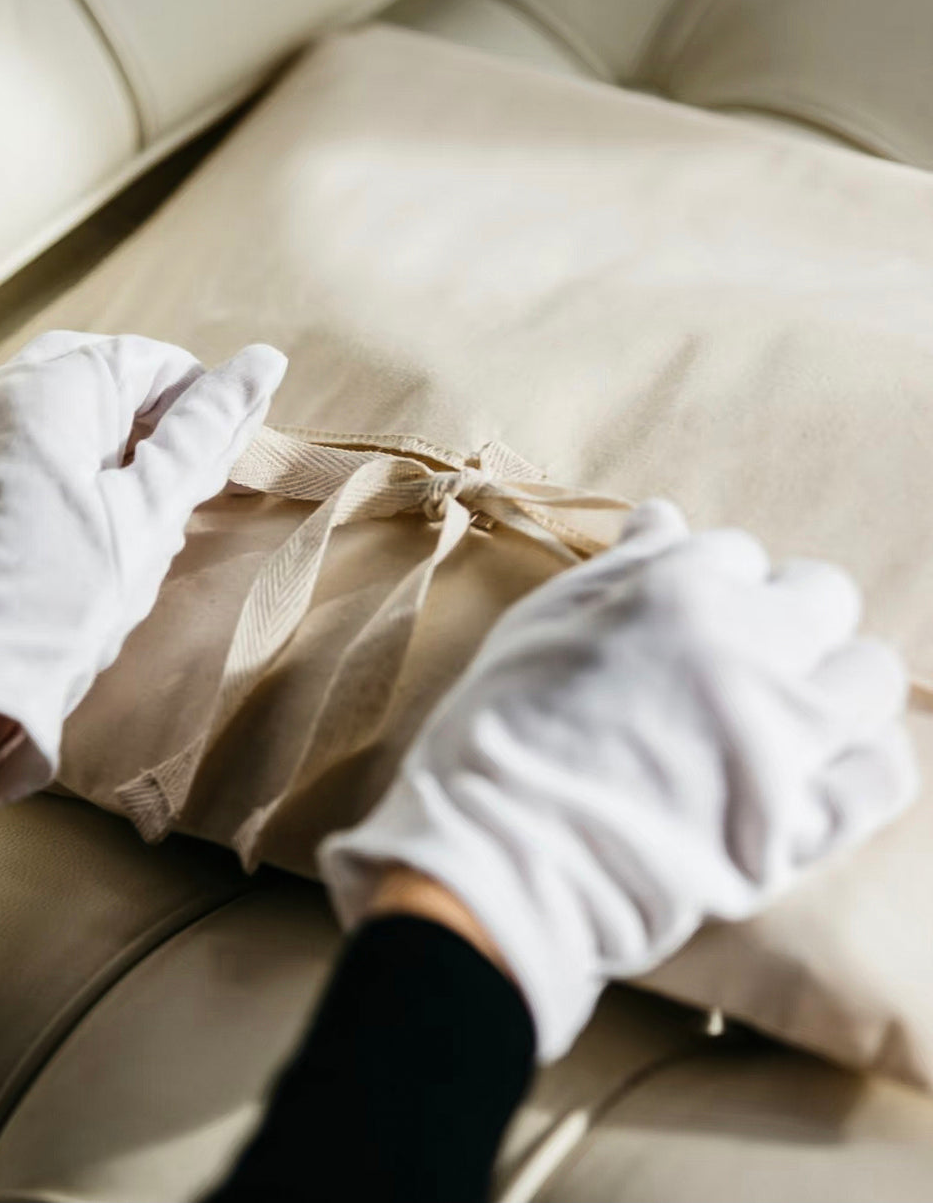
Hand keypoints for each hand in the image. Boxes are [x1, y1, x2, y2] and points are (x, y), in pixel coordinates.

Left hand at [0, 330, 285, 818]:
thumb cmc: (55, 605)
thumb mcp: (148, 515)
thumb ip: (204, 433)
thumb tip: (261, 362)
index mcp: (45, 390)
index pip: (148, 360)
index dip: (200, 404)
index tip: (221, 462)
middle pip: (98, 380)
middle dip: (150, 427)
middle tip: (179, 495)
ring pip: (56, 414)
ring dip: (107, 452)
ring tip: (131, 524)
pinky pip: (17, 447)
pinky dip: (62, 472)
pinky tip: (74, 535)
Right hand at [320, 499, 917, 1060]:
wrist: (496, 862)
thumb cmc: (498, 736)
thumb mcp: (542, 626)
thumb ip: (620, 570)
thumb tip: (667, 516)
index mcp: (678, 593)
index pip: (737, 553)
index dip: (713, 586)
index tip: (691, 622)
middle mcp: (747, 653)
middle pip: (822, 597)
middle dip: (788, 618)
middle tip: (743, 662)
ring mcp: (781, 741)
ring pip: (868, 677)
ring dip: (834, 684)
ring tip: (788, 715)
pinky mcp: (800, 828)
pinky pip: (883, 775)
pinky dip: (864, 762)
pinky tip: (825, 767)